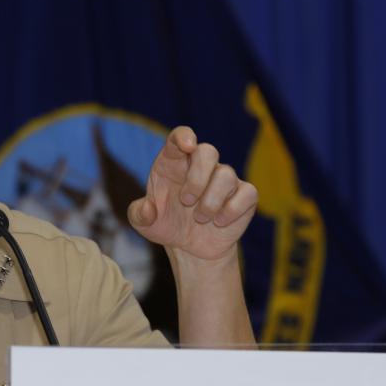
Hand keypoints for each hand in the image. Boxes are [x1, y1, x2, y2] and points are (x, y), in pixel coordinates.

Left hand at [127, 126, 256, 261]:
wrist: (190, 248)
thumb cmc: (167, 226)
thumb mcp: (144, 224)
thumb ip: (138, 215)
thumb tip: (148, 209)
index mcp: (174, 163)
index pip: (180, 138)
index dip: (184, 137)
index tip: (187, 145)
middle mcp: (200, 166)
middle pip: (208, 151)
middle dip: (197, 178)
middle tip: (186, 201)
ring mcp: (224, 179)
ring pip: (226, 175)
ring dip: (210, 202)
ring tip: (200, 219)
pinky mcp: (244, 195)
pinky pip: (247, 193)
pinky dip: (232, 210)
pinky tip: (219, 222)